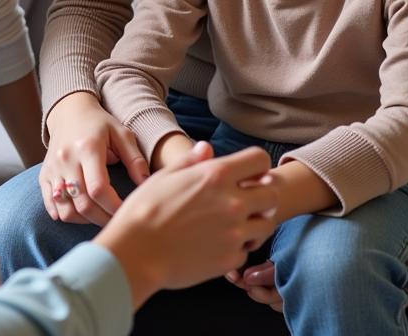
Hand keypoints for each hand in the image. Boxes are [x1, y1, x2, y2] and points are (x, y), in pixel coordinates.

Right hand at [40, 92, 149, 224]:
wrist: (70, 112)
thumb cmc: (100, 124)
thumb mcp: (122, 134)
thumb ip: (135, 159)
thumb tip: (147, 186)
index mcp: (88, 148)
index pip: (98, 189)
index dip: (114, 207)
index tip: (127, 211)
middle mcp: (66, 159)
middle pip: (83, 203)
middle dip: (103, 219)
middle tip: (118, 220)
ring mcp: (53, 168)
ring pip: (66, 209)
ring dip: (85, 221)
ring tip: (100, 216)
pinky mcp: (44, 174)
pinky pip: (51, 204)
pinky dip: (64, 214)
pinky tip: (80, 214)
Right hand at [95, 141, 277, 309]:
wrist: (136, 251)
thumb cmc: (144, 210)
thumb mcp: (164, 176)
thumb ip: (191, 161)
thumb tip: (207, 148)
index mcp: (215, 176)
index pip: (259, 160)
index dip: (255, 165)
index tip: (246, 174)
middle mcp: (232, 202)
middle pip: (272, 193)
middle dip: (261, 194)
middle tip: (243, 200)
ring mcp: (234, 233)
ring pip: (267, 224)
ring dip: (255, 222)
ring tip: (232, 223)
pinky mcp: (231, 259)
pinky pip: (246, 250)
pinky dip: (235, 247)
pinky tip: (215, 243)